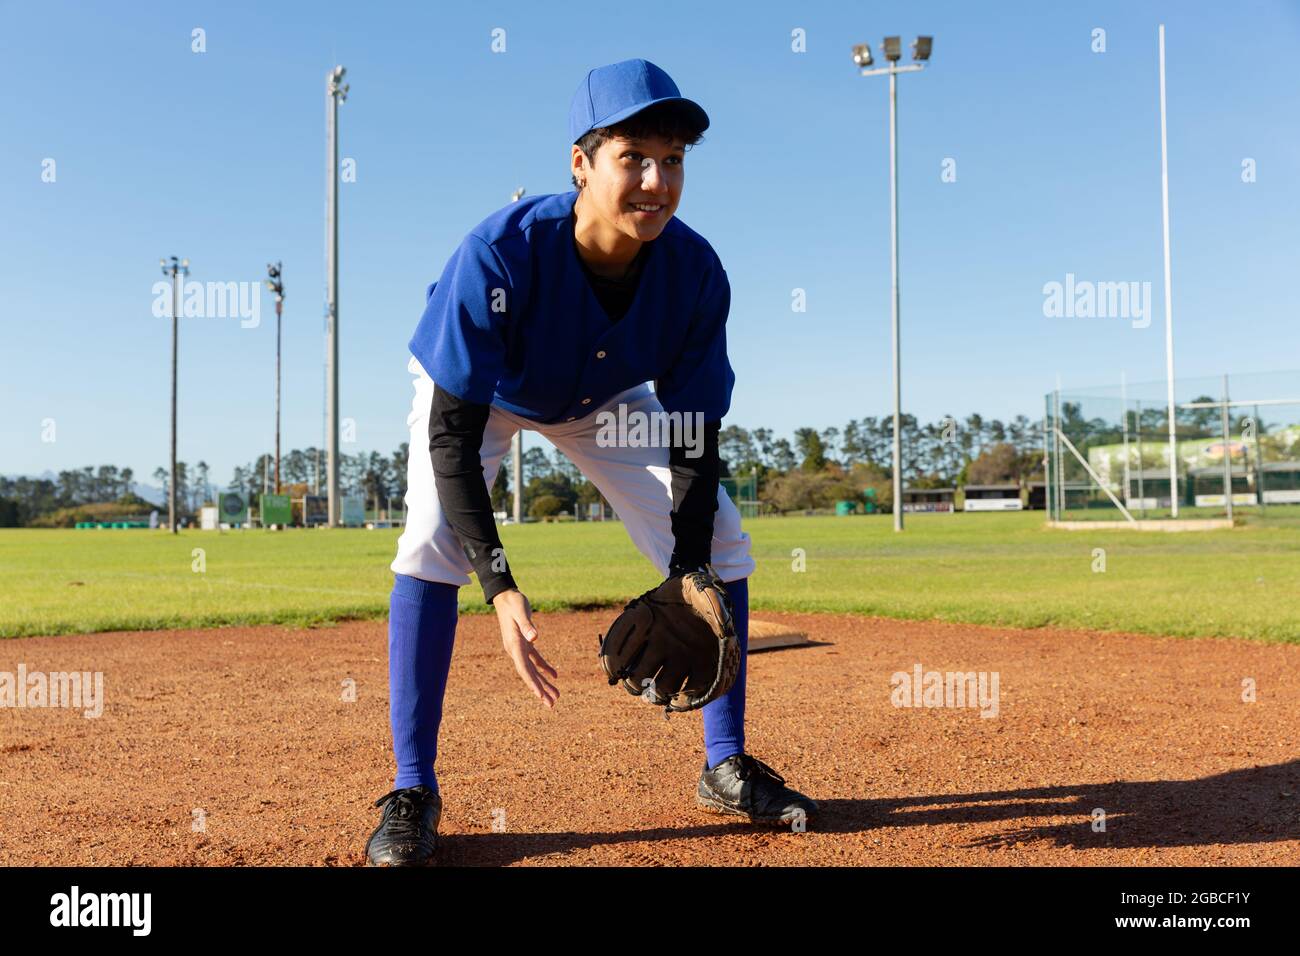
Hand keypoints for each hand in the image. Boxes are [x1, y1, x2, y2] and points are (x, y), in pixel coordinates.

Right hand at [492, 588, 558, 708]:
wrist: (505, 596)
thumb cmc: (514, 602)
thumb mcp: (521, 611)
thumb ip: (527, 625)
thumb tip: (534, 638)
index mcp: (514, 645)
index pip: (524, 669)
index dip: (532, 683)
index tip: (540, 696)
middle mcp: (515, 650)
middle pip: (529, 674)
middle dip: (540, 690)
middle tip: (552, 705)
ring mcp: (519, 647)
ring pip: (532, 670)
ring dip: (544, 683)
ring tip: (556, 696)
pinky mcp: (524, 642)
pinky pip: (535, 659)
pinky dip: (544, 668)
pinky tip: (555, 675)